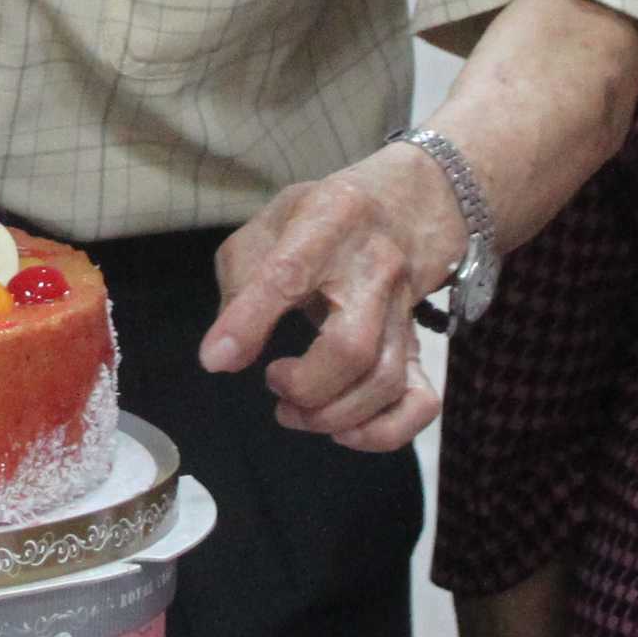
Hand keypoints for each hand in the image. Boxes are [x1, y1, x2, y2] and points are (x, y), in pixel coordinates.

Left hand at [197, 148, 454, 448]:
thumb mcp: (270, 224)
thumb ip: (242, 281)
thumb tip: (225, 354)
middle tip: (273, 383)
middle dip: (305, 386)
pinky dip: (384, 432)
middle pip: (351, 348)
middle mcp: (375, 267)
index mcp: (329, 221)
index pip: (289, 275)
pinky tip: (345, 432)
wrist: (407, 204)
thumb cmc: (322, 219)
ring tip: (294, 410)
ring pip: (384, 382)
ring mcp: (405, 309)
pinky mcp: (420, 344)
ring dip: (333, 416)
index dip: (250, 323)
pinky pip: (421, 402)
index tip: (216, 360)